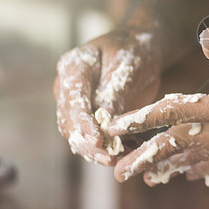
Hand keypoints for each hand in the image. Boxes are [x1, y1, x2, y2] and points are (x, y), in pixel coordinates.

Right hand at [54, 25, 162, 164]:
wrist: (141, 49)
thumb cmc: (133, 49)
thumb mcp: (126, 65)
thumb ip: (114, 92)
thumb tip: (104, 123)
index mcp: (73, 68)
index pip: (73, 100)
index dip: (84, 122)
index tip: (97, 139)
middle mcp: (68, 89)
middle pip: (70, 123)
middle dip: (89, 144)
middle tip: (110, 158)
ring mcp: (76, 105)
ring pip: (79, 135)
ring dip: (97, 151)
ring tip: (119, 159)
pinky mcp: (90, 117)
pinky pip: (94, 137)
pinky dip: (109, 147)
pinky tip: (127, 153)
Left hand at [109, 28, 208, 185]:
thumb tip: (205, 36)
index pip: (176, 115)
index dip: (143, 119)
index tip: (115, 126)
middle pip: (180, 147)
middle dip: (147, 158)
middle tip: (118, 172)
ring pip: (199, 159)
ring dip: (170, 168)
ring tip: (148, 178)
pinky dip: (204, 169)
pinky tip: (195, 175)